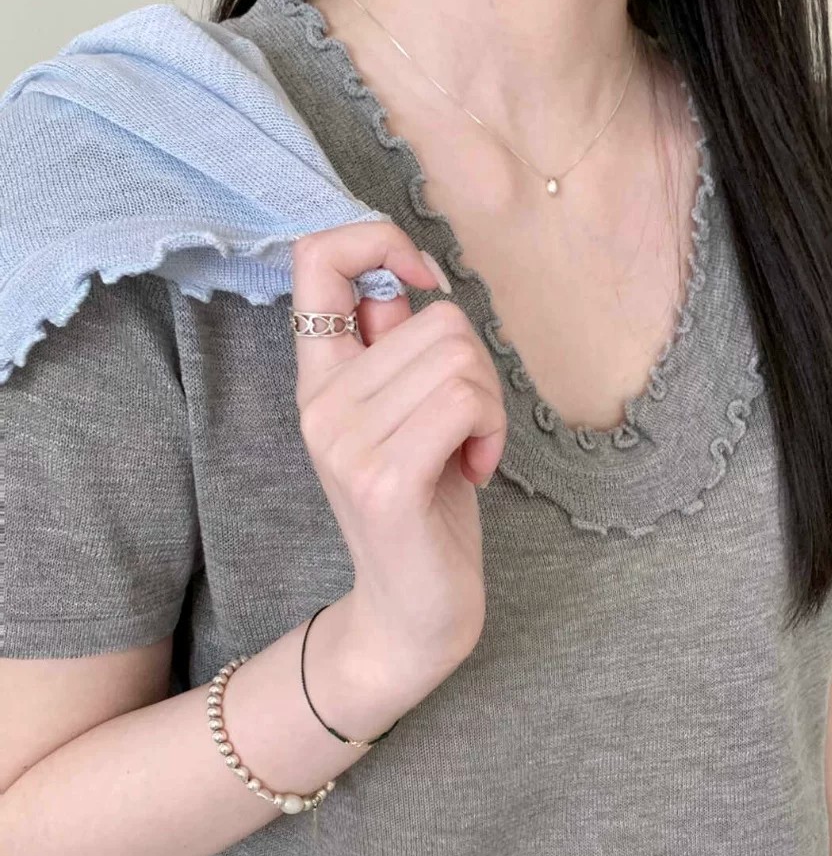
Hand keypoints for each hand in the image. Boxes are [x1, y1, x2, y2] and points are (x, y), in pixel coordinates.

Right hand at [292, 223, 506, 695]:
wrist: (411, 615)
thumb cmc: (424, 511)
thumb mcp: (405, 418)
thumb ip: (394, 352)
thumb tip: (401, 283)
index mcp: (321, 381)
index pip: (315, 258)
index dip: (379, 240)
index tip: (425, 281)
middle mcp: (321, 404)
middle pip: (438, 317)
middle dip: (480, 367)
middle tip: (472, 425)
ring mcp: (347, 442)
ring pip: (460, 358)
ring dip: (491, 405)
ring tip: (471, 450)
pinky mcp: (384, 478)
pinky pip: (465, 400)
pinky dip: (491, 431)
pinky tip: (478, 470)